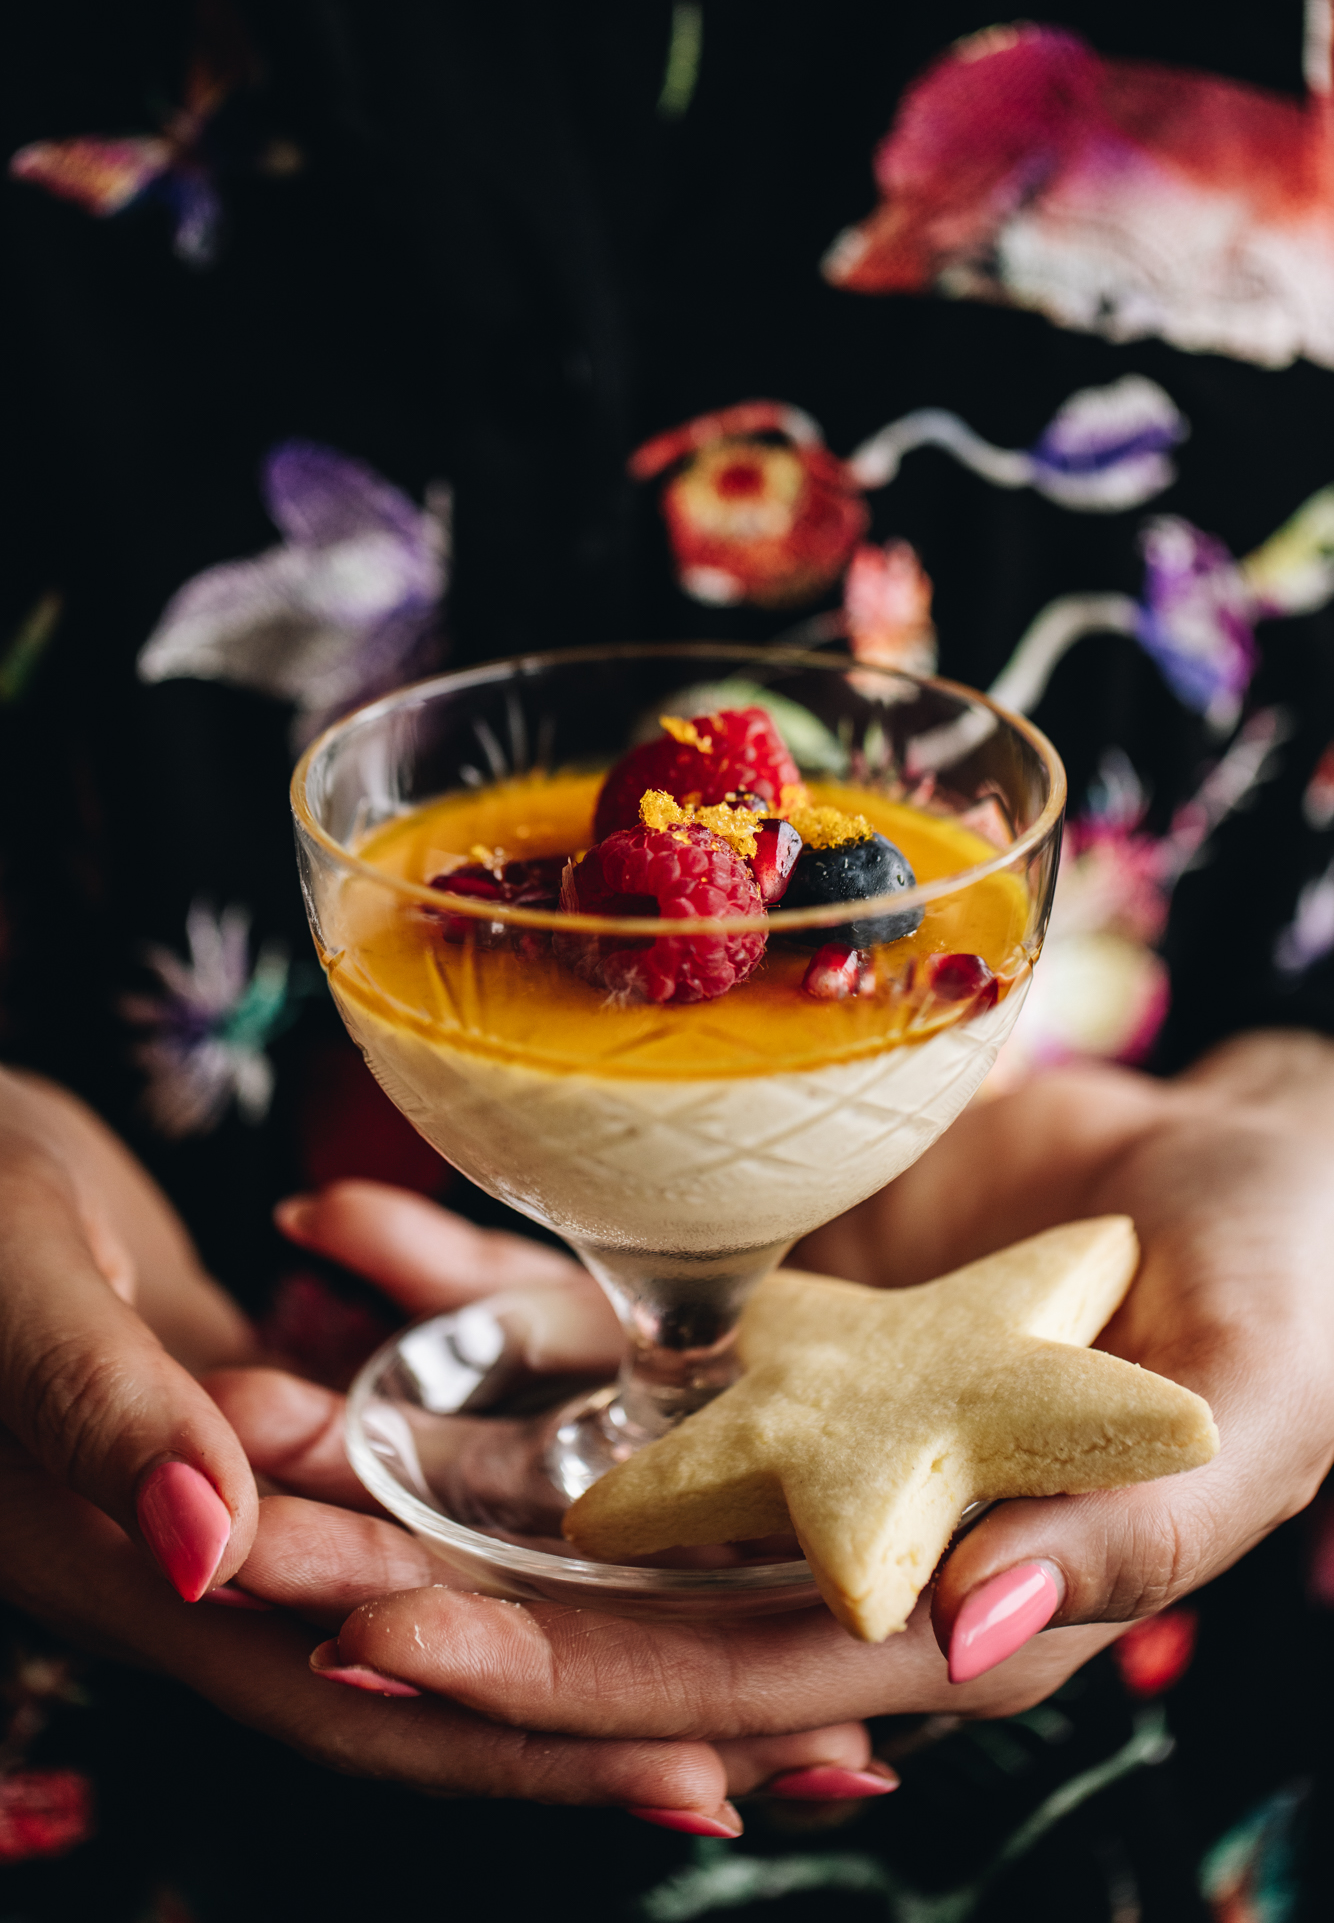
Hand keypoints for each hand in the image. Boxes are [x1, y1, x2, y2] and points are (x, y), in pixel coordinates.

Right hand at [0, 1101, 885, 1827]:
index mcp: (149, 1570)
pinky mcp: (292, 1428)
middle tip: (825, 1741)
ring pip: (456, 1590)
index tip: (705, 1772)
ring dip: (606, 1629)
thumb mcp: (13, 1285)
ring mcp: (264, 1499)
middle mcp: (222, 1567)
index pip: (370, 1696)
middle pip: (451, 1674)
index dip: (529, 1745)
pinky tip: (645, 1505)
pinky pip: (431, 1487)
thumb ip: (103, 1411)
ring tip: (781, 1648)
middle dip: (624, 1718)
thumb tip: (214, 1549)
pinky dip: (535, 1513)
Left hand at [223, 1034, 1333, 1802]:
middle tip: (233, 1536)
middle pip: (589, 1572)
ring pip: (552, 1435)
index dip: (555, 1672)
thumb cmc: (1290, 1303)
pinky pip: (580, 1290)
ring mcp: (768, 1410)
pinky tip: (335, 1219)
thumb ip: (1117, 1538)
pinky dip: (459, 1268)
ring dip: (394, 1420)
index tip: (386, 1648)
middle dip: (412, 1565)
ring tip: (235, 1386)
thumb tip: (964, 1637)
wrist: (1252, 1169)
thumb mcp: (1242, 1422)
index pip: (714, 1669)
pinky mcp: (745, 1299)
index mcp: (925, 1597)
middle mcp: (818, 1523)